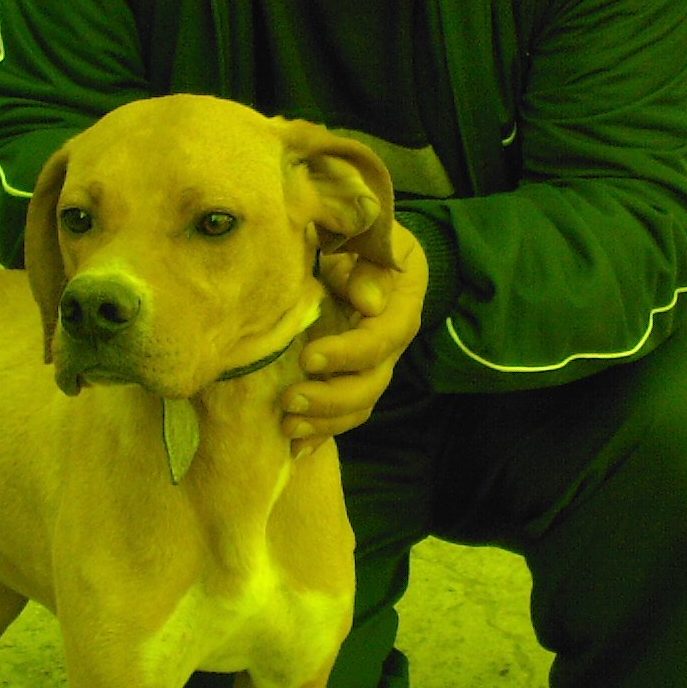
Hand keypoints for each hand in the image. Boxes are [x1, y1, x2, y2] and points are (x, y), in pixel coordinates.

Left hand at [281, 221, 427, 457]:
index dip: (348, 353)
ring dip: (324, 424)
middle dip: (331, 399)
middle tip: (290, 401)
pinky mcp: (351, 379)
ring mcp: (372, 367)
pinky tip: (294, 449)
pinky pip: (343, 416)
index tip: (309, 358)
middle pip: (371, 384)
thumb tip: (368, 302)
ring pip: (358, 407)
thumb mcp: (365, 237)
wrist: (362, 250)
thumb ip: (365, 263)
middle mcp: (390, 344)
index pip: (381, 339)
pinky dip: (320, 435)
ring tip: (287, 428)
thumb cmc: (357, 237)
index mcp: (399, 306)